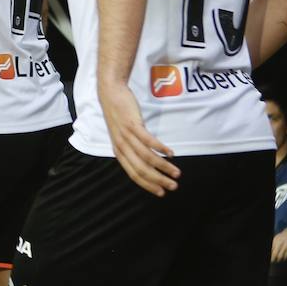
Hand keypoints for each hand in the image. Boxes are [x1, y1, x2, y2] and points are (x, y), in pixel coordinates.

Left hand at [98, 77, 180, 196]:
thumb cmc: (119, 116)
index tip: (161, 192)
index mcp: (119, 152)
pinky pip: (148, 140)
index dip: (148, 185)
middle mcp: (121, 146)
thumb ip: (132, 150)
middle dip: (158, 180)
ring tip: (176, 172)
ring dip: (163, 166)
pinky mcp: (132, 124)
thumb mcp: (122, 136)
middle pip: (141, 169)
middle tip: (173, 186)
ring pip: (146, 156)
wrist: (110, 93)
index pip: (133, 174)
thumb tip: (148, 164)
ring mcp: (126, 135)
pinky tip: (171, 153)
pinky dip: (161, 148)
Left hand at [271, 227, 286, 261]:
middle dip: (272, 258)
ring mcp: (285, 246)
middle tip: (272, 261)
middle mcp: (279, 243)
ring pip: (279, 256)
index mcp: (275, 240)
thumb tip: (271, 251)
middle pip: (274, 254)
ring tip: (277, 260)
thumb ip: (273, 244)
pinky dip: (283, 259)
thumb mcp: (277, 238)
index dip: (270, 254)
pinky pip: (285, 256)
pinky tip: (282, 259)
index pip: (270, 249)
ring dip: (278, 260)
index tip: (270, 257)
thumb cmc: (284, 237)